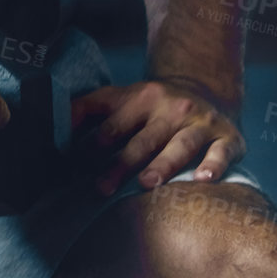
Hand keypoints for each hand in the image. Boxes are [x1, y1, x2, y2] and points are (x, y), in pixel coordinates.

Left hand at [71, 79, 244, 195]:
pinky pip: (221, 152)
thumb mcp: (117, 98)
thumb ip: (85, 110)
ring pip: (179, 146)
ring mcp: (199, 123)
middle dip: (119, 165)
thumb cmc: (149, 105)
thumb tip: (49, 127)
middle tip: (100, 188)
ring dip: (162, 165)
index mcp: (138, 98)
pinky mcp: (227, 137)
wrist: (204, 89)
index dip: (90, 145)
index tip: (72, 167)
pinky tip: (203, 180)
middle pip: (141, 140)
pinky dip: (213, 166)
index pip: (110, 124)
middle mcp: (169, 109)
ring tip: (146, 184)